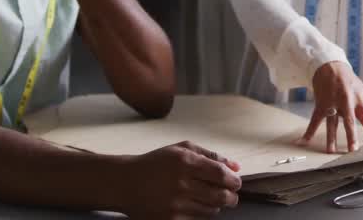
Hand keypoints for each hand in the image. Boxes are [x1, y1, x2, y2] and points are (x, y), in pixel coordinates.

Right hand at [118, 141, 240, 218]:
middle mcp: (181, 184)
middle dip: (231, 196)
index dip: (234, 180)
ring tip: (207, 197)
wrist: (126, 183)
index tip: (235, 182)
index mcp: (185, 162)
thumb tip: (236, 166)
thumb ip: (210, 155)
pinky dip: (201, 213)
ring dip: (216, 205)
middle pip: (221, 196)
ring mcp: (175, 204)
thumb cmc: (156, 163)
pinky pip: (198, 219)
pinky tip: (193, 204)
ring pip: (212, 210)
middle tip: (230, 194)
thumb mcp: (181, 149)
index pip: (221, 174)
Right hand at [302, 61, 362, 152]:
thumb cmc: (349, 81)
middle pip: (349, 120)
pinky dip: (309, 130)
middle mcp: (346, 102)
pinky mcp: (320, 104)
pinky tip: (305, 140)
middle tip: (352, 149)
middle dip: (351, 135)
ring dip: (331, 137)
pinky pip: (315, 119)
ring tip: (331, 150)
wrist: (330, 66)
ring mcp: (332, 103)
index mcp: (359, 100)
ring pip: (332, 122)